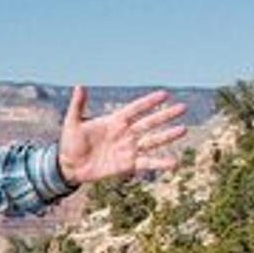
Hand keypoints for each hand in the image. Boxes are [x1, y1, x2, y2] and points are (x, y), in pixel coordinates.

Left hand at [57, 87, 188, 184]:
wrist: (69, 166)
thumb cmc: (70, 143)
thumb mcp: (72, 123)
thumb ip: (78, 106)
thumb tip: (79, 85)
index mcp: (115, 121)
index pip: (135, 109)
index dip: (149, 102)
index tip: (165, 94)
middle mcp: (125, 133)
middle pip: (149, 122)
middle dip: (166, 115)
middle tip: (183, 107)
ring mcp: (128, 148)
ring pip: (152, 140)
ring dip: (168, 136)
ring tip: (184, 130)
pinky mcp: (128, 164)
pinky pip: (147, 162)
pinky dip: (160, 163)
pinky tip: (174, 163)